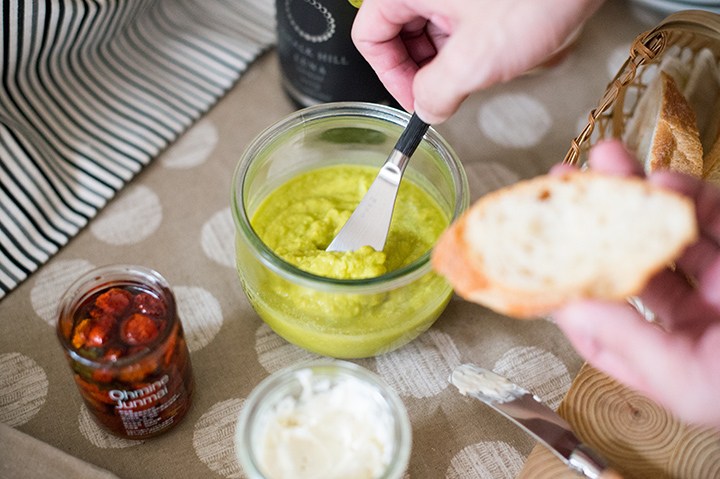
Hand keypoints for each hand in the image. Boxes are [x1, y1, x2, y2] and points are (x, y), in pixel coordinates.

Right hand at [352, 0, 603, 122]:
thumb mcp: (476, 59)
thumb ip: (437, 93)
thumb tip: (427, 109)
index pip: (369, 36)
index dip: (390, 76)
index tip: (417, 100)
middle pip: (399, 31)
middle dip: (424, 68)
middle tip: (448, 91)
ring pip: (432, 26)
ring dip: (451, 57)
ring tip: (483, 65)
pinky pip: (460, 17)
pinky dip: (473, 40)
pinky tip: (501, 49)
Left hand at [553, 140, 719, 429]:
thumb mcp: (687, 377)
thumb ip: (623, 338)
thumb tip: (561, 301)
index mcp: (660, 358)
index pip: (596, 317)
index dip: (561, 277)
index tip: (533, 240)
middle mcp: (684, 320)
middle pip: (625, 262)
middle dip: (595, 220)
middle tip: (565, 180)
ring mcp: (717, 282)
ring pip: (665, 232)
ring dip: (636, 195)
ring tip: (608, 159)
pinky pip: (713, 219)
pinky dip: (692, 197)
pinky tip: (669, 180)